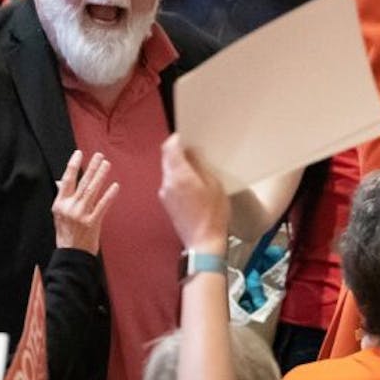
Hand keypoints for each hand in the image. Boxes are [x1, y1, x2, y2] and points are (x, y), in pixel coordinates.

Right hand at [52, 150, 119, 252]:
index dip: (73, 165)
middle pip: (82, 183)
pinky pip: (102, 206)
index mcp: (60, 204)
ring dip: (100, 176)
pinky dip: (109, 195)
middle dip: (91, 167)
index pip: (67, 180)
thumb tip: (61, 181)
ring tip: (106, 165)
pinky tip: (115, 186)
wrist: (71, 255)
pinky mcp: (92, 223)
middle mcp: (70, 207)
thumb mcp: (59, 214)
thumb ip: (62, 197)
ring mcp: (81, 215)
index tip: (79, 153)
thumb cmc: (66, 233)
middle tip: (99, 156)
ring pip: (92, 191)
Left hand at [158, 134, 228, 252]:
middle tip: (194, 151)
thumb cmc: (213, 214)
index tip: (187, 137)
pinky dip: (178, 179)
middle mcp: (167, 183)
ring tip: (197, 168)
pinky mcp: (167, 204)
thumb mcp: (214, 184)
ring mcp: (165, 194)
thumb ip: (200, 165)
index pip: (169, 148)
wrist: (204, 243)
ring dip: (179, 166)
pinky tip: (193, 184)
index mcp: (179, 175)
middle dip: (178, 152)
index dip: (177, 139)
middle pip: (167, 159)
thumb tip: (192, 151)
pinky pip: (170, 184)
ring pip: (168, 171)